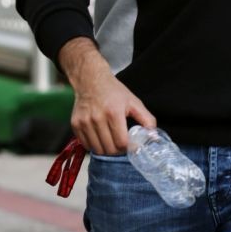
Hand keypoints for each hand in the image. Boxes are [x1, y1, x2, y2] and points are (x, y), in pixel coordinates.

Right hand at [60, 38, 155, 153]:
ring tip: (111, 142)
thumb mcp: (134, 102)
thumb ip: (147, 120)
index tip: (130, 144)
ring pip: (97, 149)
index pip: (121, 143)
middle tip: (121, 144)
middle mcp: (97, 118)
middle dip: (118, 150)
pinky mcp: (75, 124)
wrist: (90, 81)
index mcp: (113, 112)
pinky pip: (86, 145)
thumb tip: (154, 137)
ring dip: (106, 150)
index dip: (128, 147)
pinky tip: (100, 138)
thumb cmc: (114, 92)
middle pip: (109, 149)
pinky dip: (94, 146)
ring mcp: (84, 122)